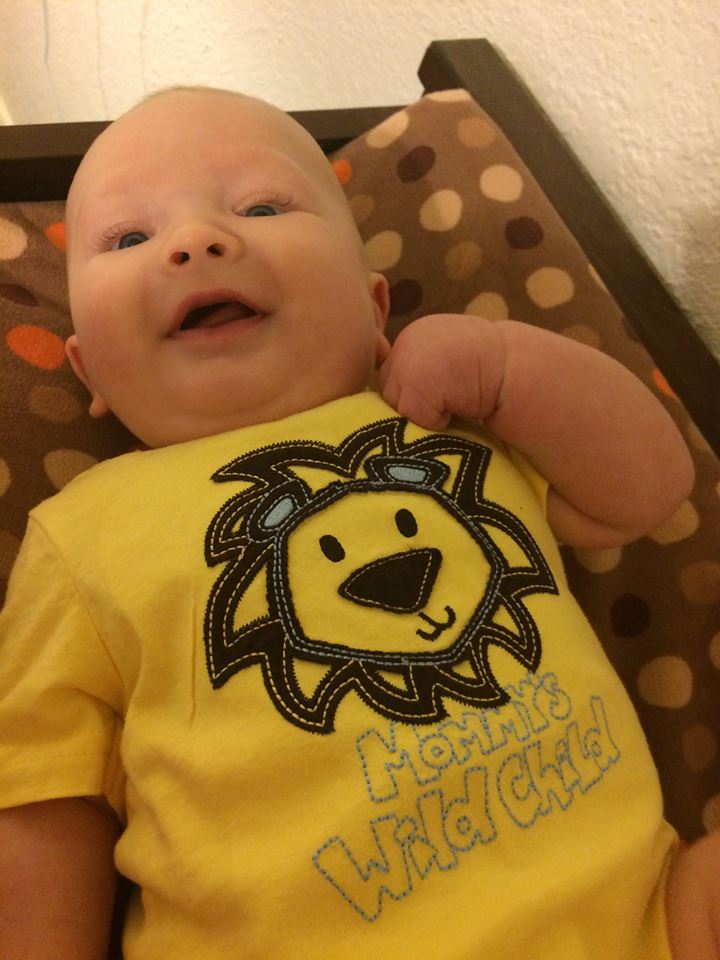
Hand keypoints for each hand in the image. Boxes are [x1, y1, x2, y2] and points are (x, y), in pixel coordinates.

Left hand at [377, 313, 504, 430]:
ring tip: (454, 402)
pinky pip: (414, 418)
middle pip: (388, 392)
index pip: (391, 376)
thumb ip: (423, 365)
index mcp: (413, 335)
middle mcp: (405, 342)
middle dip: (413, 404)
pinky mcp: (414, 383)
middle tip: (449, 400)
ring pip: (397, 407)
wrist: (514, 367)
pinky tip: (458, 406)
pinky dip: (436, 421)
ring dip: (423, 413)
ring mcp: (406, 361)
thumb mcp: (449, 355)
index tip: (443, 394)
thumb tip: (398, 395)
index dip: (414, 393)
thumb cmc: (488, 369)